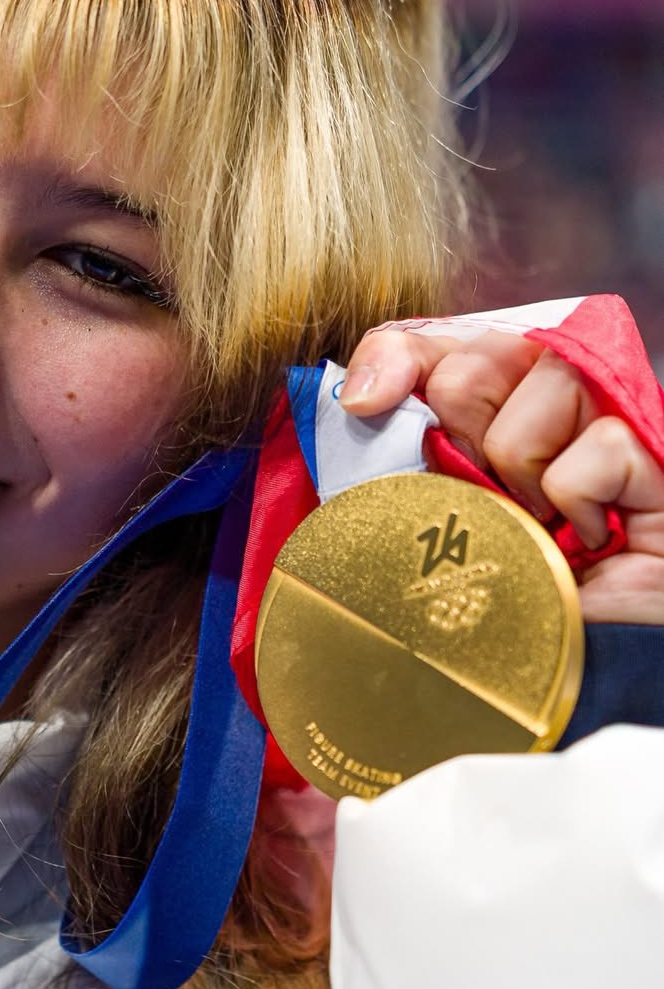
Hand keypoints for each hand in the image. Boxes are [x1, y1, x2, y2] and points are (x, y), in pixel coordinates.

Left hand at [337, 327, 663, 624]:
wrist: (587, 645)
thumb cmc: (516, 580)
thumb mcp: (444, 516)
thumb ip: (402, 455)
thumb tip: (355, 402)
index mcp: (493, 395)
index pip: (431, 343)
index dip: (393, 360)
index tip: (363, 404)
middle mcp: (554, 386)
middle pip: (481, 356)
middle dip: (465, 435)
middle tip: (486, 493)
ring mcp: (611, 408)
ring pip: (549, 384)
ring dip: (526, 472)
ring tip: (541, 519)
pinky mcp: (654, 445)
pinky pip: (598, 447)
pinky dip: (581, 504)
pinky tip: (591, 535)